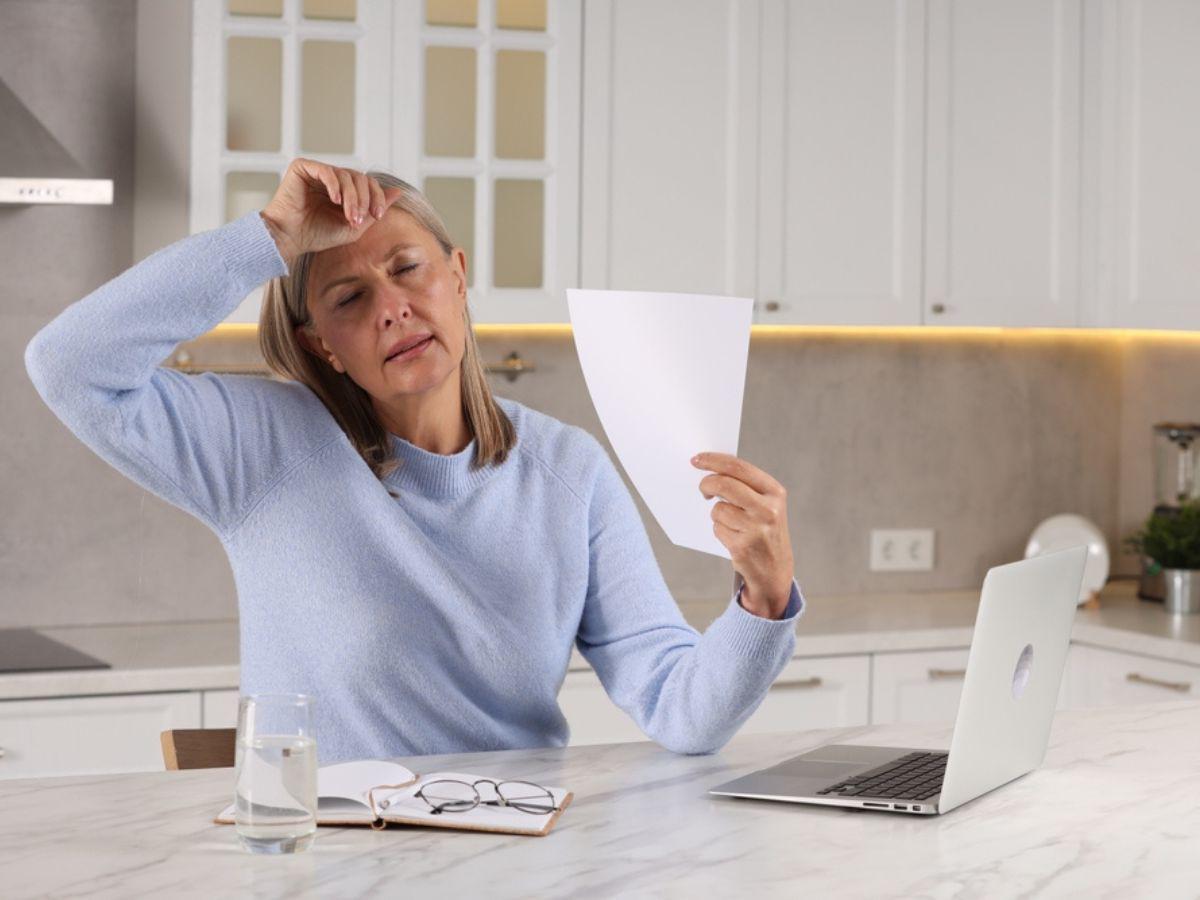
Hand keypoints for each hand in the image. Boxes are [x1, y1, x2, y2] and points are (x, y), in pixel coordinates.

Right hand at [258, 157, 405, 267]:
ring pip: (346, 175)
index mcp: (344, 190)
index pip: (368, 184)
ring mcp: (318, 171)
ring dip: (352, 197)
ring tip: (348, 216)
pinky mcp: (302, 167)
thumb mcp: (354, 226)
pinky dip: (334, 185)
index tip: (377, 216)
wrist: (290, 238)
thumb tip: (398, 192)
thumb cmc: (318, 235)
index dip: (377, 197)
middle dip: (365, 200)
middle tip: (359, 219)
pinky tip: (335, 200)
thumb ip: (375, 210)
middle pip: (360, 178)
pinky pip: (326, 170)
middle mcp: (332, 178)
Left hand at [692, 452, 794, 618]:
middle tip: (702, 490)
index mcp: (774, 492)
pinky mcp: (742, 546)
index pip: (738, 467)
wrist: (775, 570)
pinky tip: (734, 537)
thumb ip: (744, 485)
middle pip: (724, 485)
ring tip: (732, 523)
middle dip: (707, 484)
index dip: (713, 461)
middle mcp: (768, 509)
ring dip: (717, 515)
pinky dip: (720, 530)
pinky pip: (717, 528)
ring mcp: (756, 529)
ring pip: (718, 509)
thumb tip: (710, 468)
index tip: (696, 459)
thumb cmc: (764, 529)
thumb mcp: (765, 504)